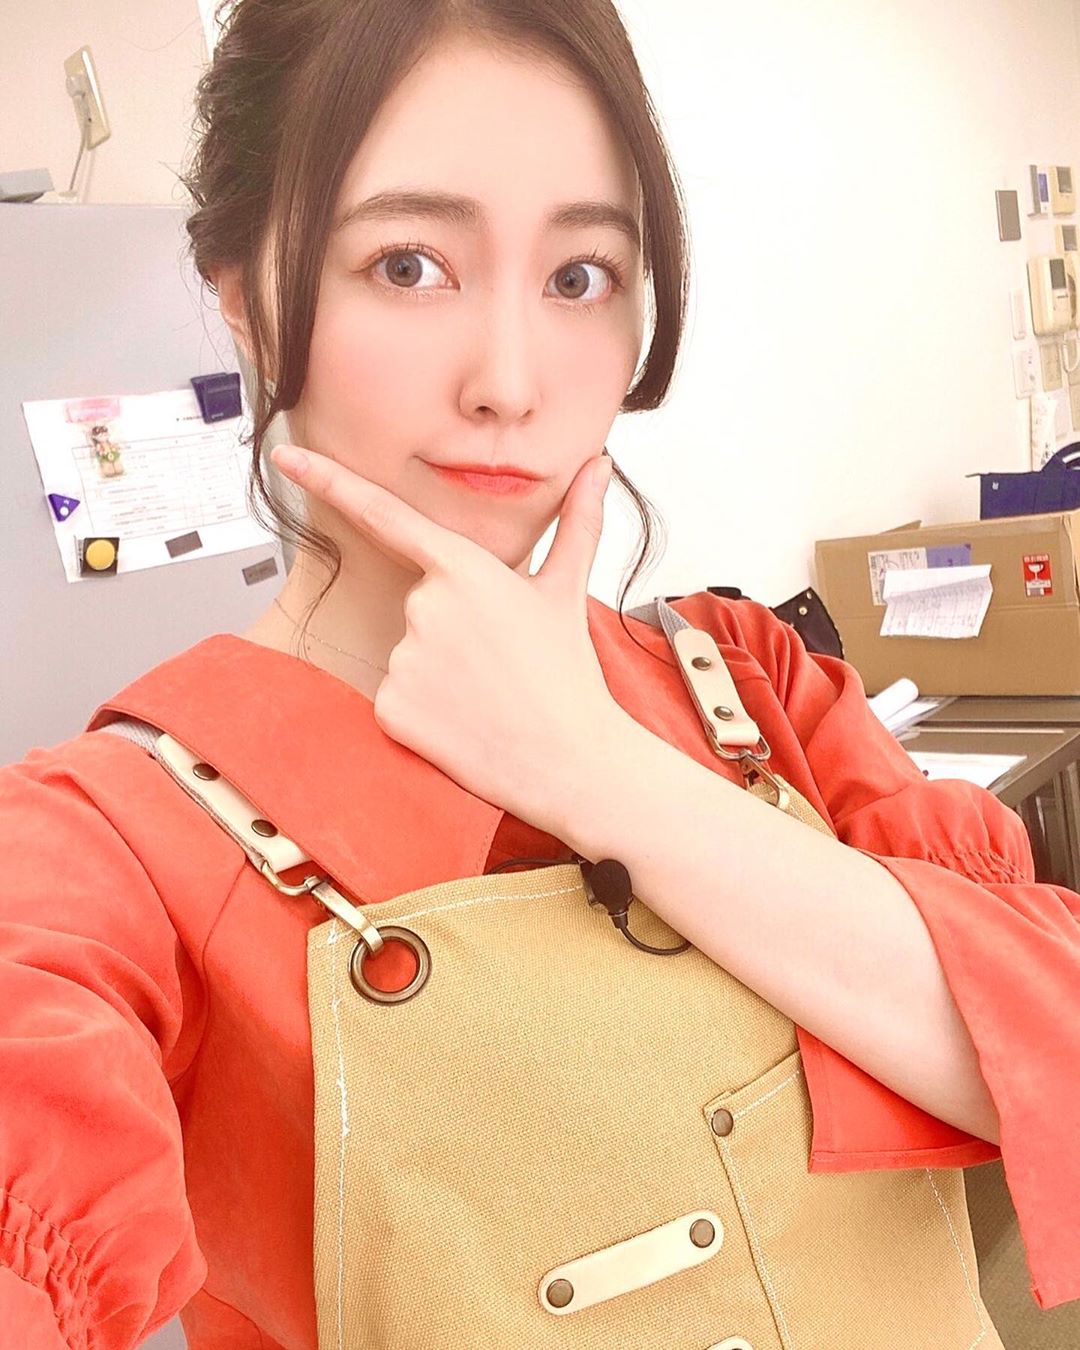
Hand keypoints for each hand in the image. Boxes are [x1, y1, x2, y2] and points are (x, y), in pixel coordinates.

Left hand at [270, 443, 629, 833]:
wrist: (570, 760)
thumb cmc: (568, 676)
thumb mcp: (567, 591)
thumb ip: (577, 521)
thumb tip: (597, 467)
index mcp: (464, 569)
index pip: (383, 514)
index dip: (329, 480)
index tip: (286, 458)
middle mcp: (424, 606)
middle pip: (417, 605)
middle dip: (451, 630)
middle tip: (498, 662)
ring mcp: (404, 658)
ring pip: (407, 654)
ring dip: (438, 673)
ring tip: (486, 695)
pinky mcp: (390, 707)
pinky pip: (396, 698)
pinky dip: (424, 712)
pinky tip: (463, 722)